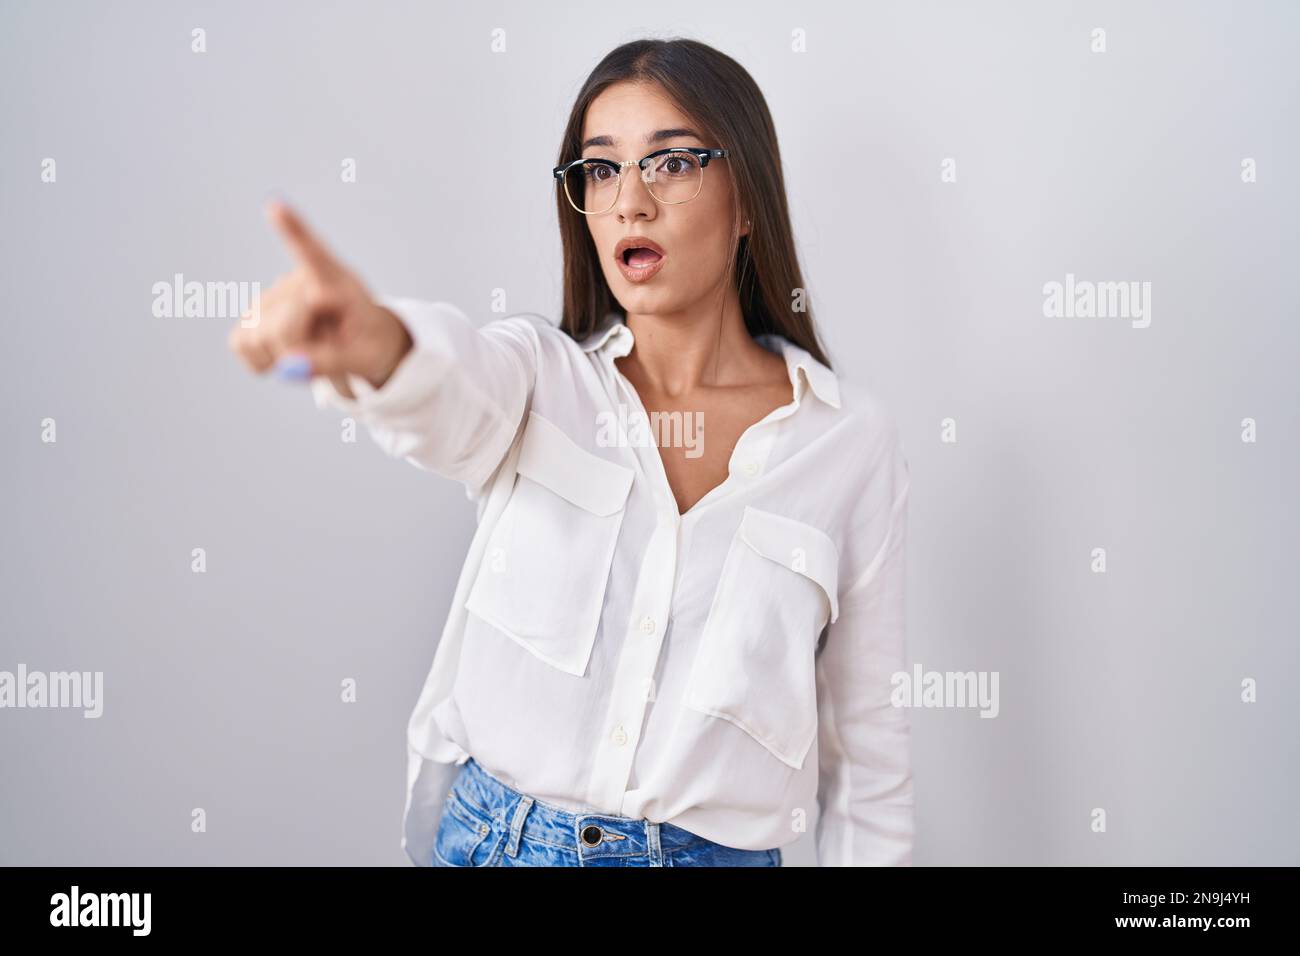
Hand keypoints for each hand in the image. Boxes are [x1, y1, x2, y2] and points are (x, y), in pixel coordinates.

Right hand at [228, 202, 412, 389]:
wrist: (361, 341)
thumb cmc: (368, 343)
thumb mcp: (365, 358)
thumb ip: (332, 362)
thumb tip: (290, 366)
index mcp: (336, 280)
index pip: (313, 254)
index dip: (293, 231)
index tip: (275, 207)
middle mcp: (298, 279)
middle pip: (281, 329)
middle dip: (299, 351)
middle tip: (328, 352)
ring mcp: (271, 295)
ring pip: (256, 339)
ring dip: (281, 356)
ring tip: (311, 347)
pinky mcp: (251, 314)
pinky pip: (241, 344)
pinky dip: (262, 360)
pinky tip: (286, 349)